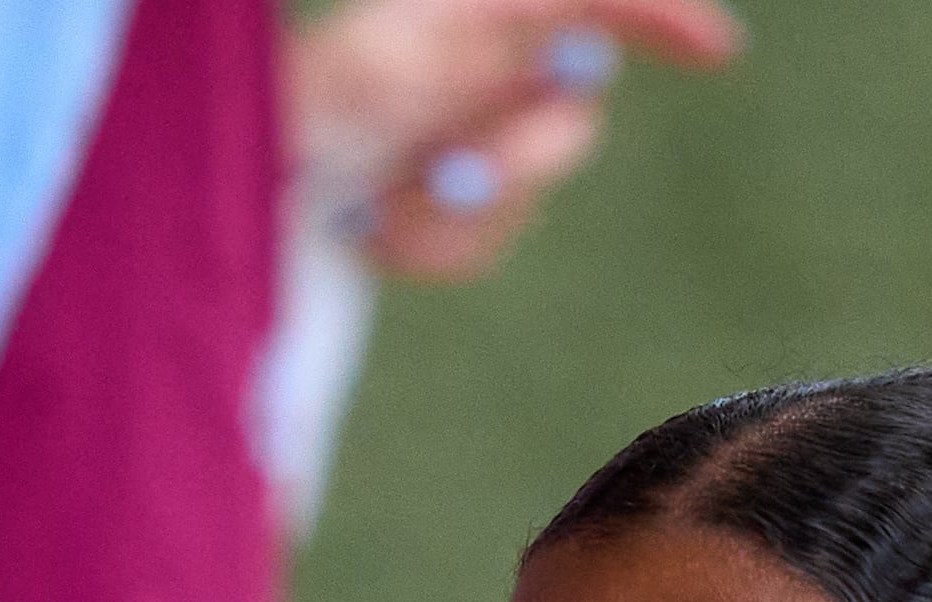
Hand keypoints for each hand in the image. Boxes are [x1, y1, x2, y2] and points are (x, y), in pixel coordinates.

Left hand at [287, 0, 738, 281]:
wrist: (212, 214)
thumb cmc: (276, 127)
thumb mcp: (374, 72)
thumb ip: (478, 69)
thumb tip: (582, 83)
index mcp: (458, 19)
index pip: (589, 1)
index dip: (660, 16)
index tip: (719, 56)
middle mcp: (466, 71)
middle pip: (567, 118)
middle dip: (516, 162)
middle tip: (444, 181)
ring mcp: (457, 142)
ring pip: (523, 192)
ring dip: (455, 218)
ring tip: (378, 217)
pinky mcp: (437, 206)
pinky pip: (481, 241)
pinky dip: (434, 248)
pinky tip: (376, 235)